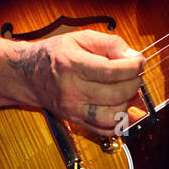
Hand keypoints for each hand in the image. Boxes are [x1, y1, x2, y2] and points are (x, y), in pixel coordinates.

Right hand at [10, 28, 145, 132]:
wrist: (28, 75)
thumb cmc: (55, 54)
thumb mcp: (81, 38)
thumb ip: (110, 43)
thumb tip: (133, 56)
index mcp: (72, 65)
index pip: (111, 71)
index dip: (133, 67)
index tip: (140, 61)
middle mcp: (71, 90)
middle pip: (115, 94)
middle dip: (134, 83)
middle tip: (135, 74)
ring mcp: (73, 109)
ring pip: (112, 116)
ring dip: (128, 103)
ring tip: (127, 90)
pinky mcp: (75, 121)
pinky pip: (104, 130)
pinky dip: (119, 121)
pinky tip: (122, 107)